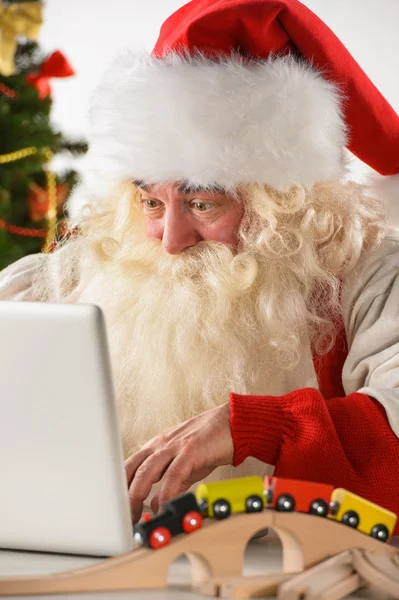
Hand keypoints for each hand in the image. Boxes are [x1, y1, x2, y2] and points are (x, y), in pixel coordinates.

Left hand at [125, 402, 233, 522]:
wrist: (232, 422)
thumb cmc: (210, 440)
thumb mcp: (186, 462)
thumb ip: (172, 481)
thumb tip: (159, 503)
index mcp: (157, 446)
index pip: (130, 466)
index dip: (119, 486)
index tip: (115, 506)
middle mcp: (162, 445)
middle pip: (134, 469)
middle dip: (125, 495)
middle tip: (122, 517)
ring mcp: (175, 446)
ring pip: (148, 470)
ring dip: (138, 495)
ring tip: (135, 515)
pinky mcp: (191, 450)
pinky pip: (174, 474)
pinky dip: (166, 492)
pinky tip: (163, 506)